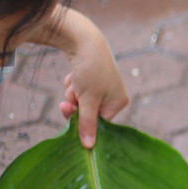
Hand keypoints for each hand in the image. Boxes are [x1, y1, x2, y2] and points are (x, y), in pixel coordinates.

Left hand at [59, 15, 127, 147]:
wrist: (84, 40)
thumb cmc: (91, 71)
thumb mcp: (87, 100)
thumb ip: (87, 124)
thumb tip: (89, 148)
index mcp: (119, 102)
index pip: (98, 122)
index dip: (81, 119)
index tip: (68, 111)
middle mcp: (114, 95)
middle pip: (88, 112)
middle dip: (76, 104)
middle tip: (69, 96)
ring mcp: (103, 86)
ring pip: (80, 101)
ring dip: (72, 94)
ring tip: (74, 82)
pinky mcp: (93, 78)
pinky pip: (79, 90)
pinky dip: (73, 85)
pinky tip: (74, 75)